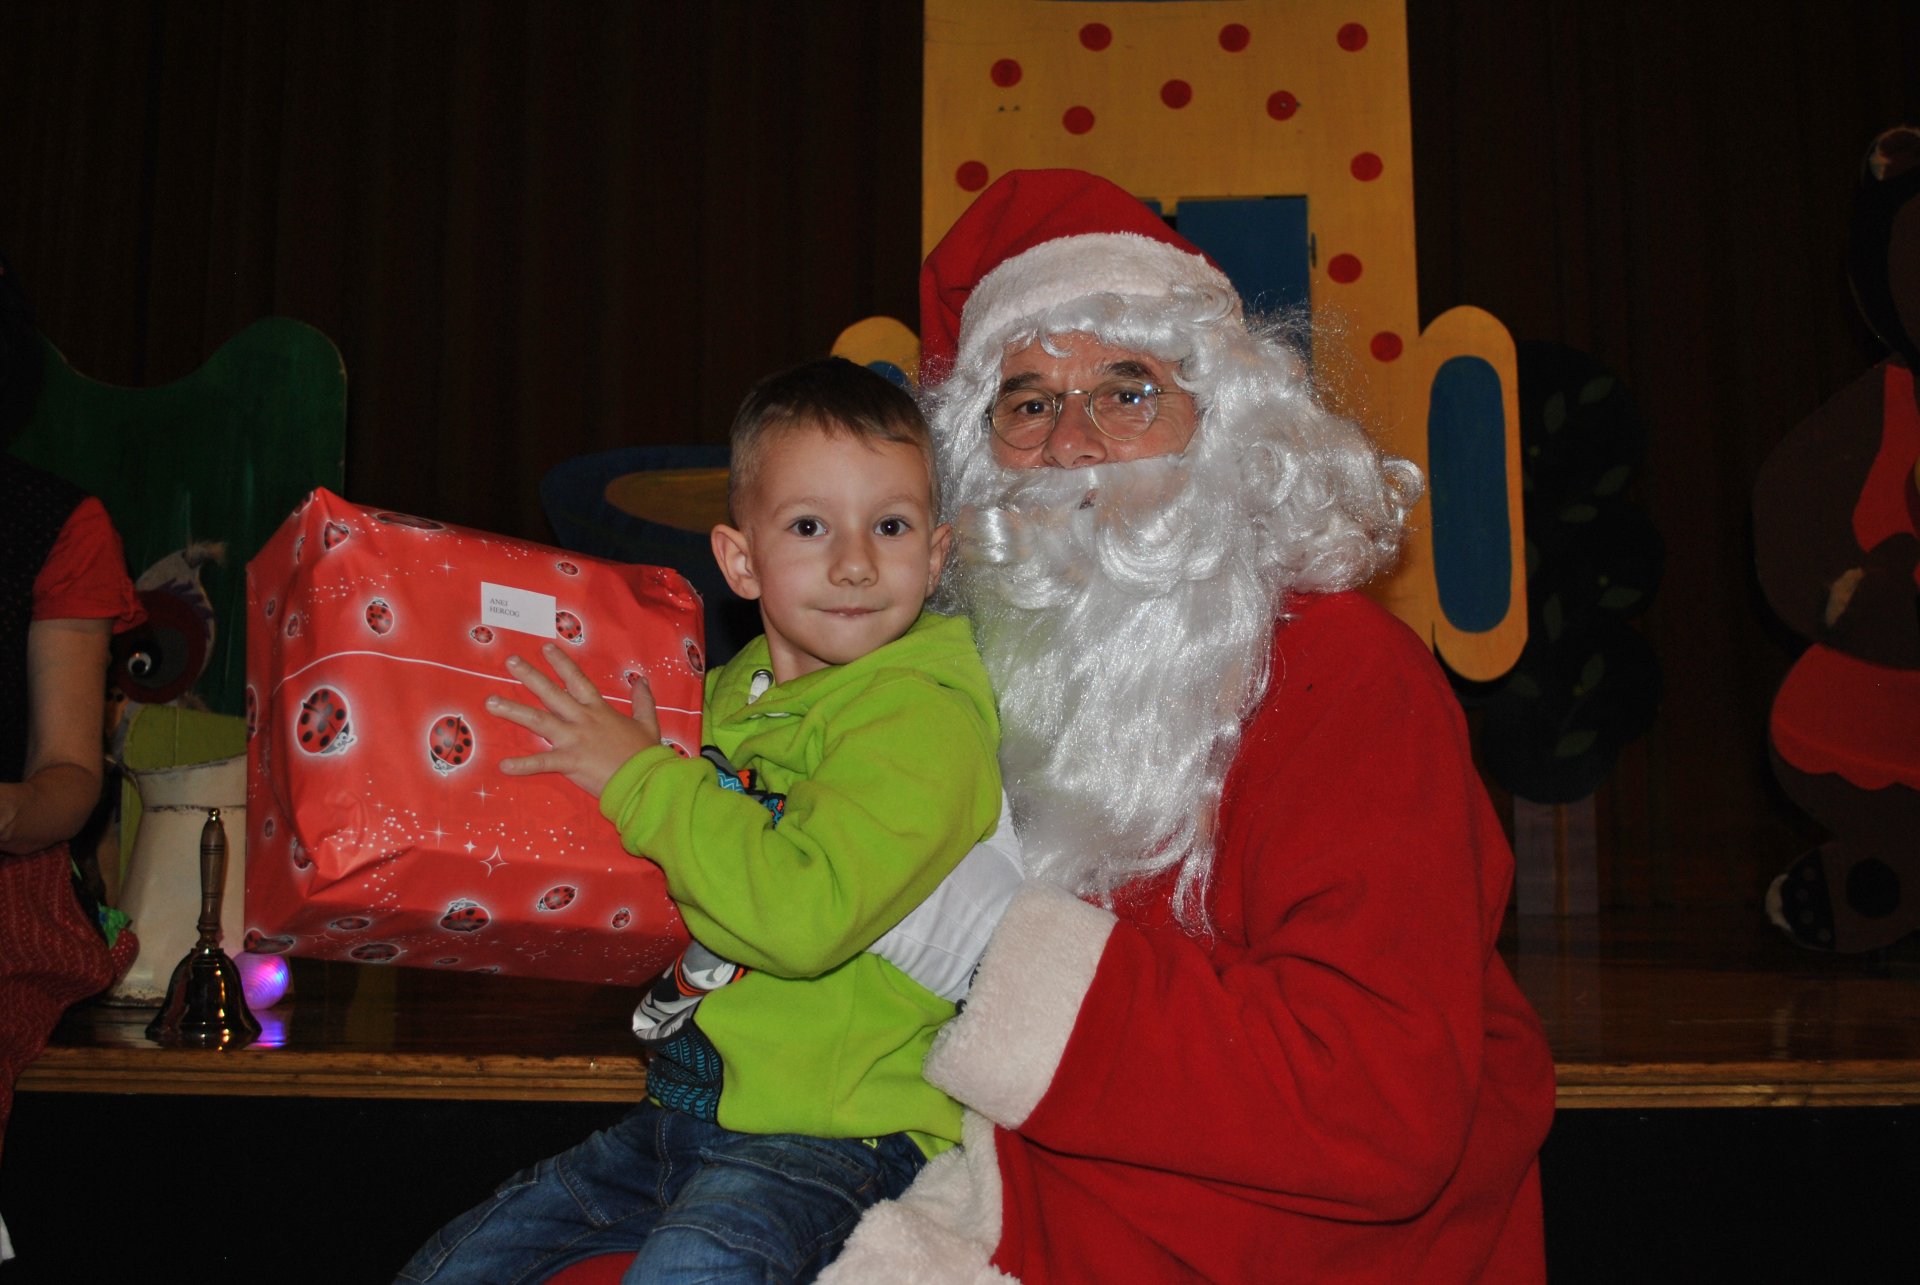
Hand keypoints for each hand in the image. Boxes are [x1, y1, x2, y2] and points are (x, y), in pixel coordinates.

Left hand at [488, 644, 661, 796]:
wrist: (645, 779)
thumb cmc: (646, 754)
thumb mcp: (648, 723)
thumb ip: (643, 701)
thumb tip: (642, 681)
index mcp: (599, 710)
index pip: (577, 681)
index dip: (561, 663)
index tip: (545, 648)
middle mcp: (582, 720)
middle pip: (552, 694)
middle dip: (530, 676)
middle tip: (510, 661)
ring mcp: (574, 740)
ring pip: (539, 721)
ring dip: (514, 711)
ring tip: (491, 702)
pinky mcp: (570, 762)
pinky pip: (542, 763)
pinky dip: (523, 765)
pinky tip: (503, 766)